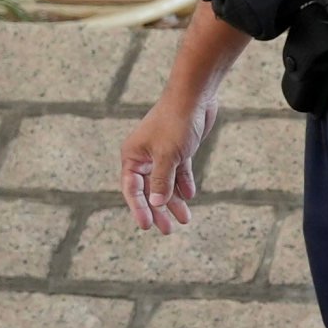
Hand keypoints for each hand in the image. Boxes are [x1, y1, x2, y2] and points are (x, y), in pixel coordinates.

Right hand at [119, 85, 217, 232]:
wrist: (195, 97)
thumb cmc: (177, 123)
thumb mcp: (168, 155)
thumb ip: (162, 180)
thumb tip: (156, 202)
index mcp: (133, 156)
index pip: (132, 189)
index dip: (139, 209)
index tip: (147, 226)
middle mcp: (144, 155)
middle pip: (149, 189)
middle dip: (158, 210)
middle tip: (167, 230)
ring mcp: (162, 152)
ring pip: (166, 182)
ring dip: (174, 200)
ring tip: (184, 220)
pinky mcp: (179, 149)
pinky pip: (179, 172)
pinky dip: (183, 184)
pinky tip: (190, 196)